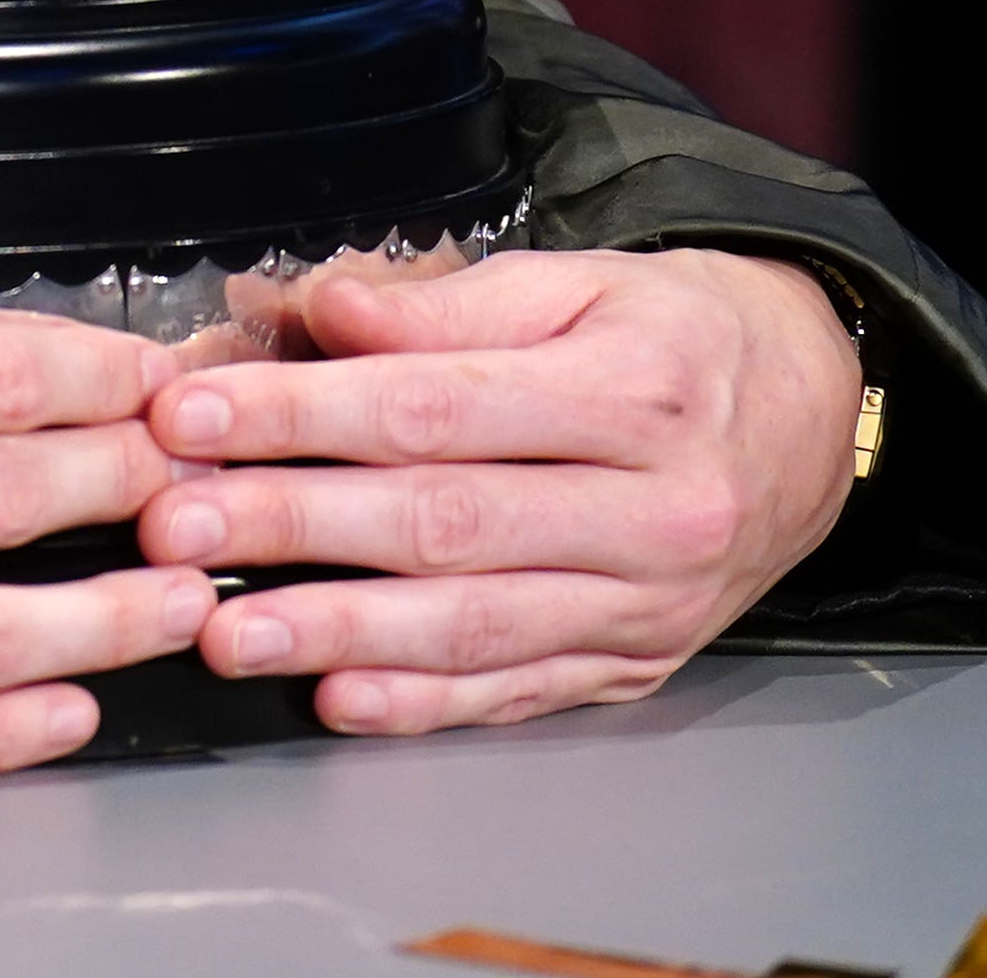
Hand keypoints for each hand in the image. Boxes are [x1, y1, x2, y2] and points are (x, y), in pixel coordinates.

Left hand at [134, 246, 860, 734]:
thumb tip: (323, 310)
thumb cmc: (672, 339)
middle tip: (177, 528)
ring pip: (472, 625)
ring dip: (336, 633)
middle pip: (444, 523)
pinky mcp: (634, 666)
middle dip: (293, 527)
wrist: (810, 418)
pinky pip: (515, 692)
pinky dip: (422, 703)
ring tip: (226, 630)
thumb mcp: (577, 283)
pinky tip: (339, 697)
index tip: (195, 415)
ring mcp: (647, 604)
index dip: (304, 415)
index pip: (437, 409)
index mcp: (633, 394)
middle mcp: (652, 511)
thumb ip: (443, 305)